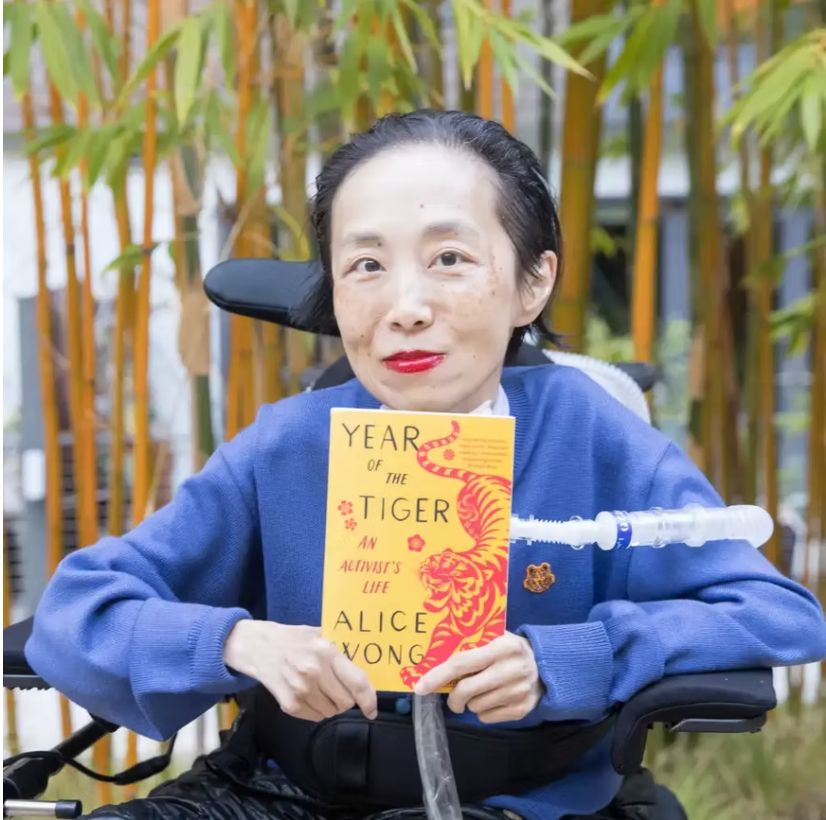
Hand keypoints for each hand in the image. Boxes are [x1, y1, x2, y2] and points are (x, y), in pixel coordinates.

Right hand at [223, 620, 376, 721]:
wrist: (258, 646)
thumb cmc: (293, 638)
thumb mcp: (319, 633)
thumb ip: (341, 647)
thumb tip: (367, 661)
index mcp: (327, 652)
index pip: (357, 682)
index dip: (369, 700)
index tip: (371, 709)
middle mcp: (315, 672)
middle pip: (346, 702)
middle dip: (347, 699)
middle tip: (339, 689)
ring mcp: (301, 690)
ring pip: (331, 712)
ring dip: (332, 705)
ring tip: (321, 689)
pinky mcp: (289, 704)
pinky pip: (315, 717)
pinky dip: (317, 710)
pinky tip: (309, 694)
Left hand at [413, 632, 542, 723]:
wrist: (546, 665)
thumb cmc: (509, 649)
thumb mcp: (495, 637)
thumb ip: (471, 644)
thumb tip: (434, 657)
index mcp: (501, 646)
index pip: (462, 662)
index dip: (438, 675)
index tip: (420, 687)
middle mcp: (511, 669)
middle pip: (466, 690)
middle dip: (453, 697)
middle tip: (453, 697)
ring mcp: (518, 691)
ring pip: (475, 707)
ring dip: (471, 702)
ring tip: (482, 691)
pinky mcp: (521, 709)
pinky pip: (487, 718)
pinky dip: (484, 712)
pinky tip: (494, 699)